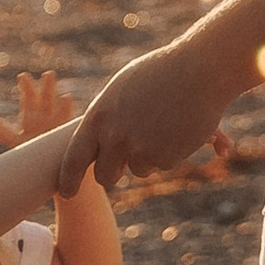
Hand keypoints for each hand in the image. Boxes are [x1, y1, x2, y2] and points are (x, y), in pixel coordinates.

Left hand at [0, 68, 70, 148]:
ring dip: (63, 104)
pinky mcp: (65, 136)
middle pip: (47, 99)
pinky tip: (70, 108)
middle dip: (48, 87)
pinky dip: (68, 118)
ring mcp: (58, 126)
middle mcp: (46, 117)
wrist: (46, 166)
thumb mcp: (15, 141)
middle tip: (48, 74)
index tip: (23, 76)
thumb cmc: (30, 152)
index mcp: (33, 116)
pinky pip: (68, 126)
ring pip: (61, 110)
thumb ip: (1, 132)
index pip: (29, 98)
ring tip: (66, 97)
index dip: (27, 87)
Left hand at [56, 35, 233, 192]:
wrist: (198, 71)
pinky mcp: (165, 158)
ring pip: (138, 170)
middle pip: (105, 175)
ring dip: (147, 156)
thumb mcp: (122, 90)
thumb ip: (108, 117)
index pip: (73, 159)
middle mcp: (115, 138)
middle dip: (113, 172)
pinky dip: (169, 151)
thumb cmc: (160, 72)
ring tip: (161, 125)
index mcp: (98, 117)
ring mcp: (140, 150)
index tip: (66, 193)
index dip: (67, 179)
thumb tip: (101, 141)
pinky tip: (177, 127)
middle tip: (121, 164)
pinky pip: (162, 164)